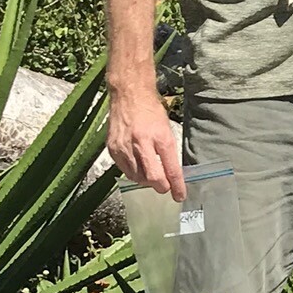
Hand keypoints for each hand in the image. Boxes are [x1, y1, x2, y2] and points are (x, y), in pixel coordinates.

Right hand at [108, 83, 185, 198]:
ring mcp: (125, 147)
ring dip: (146, 180)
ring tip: (150, 173)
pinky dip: (133, 173)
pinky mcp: (113, 149)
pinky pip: (124, 170)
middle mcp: (142, 143)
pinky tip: (138, 166)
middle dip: (161, 187)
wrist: (129, 96)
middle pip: (153, 178)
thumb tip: (172, 174)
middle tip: (164, 186)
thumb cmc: (151, 112)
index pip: (171, 169)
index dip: (177, 186)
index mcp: (160, 138)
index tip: (179, 196)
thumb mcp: (166, 129)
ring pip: (137, 177)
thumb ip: (168, 152)